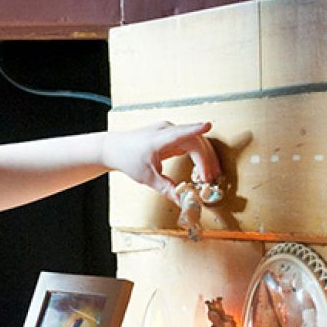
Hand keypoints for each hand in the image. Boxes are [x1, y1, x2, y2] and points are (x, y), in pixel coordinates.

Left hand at [103, 121, 221, 205]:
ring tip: (210, 176)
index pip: (180, 132)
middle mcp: (167, 130)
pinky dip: (198, 156)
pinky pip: (190, 143)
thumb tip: (182, 201)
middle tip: (211, 178)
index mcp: (159, 138)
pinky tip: (201, 170)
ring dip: (205, 157)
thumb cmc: (128, 158)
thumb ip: (166, 188)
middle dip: (206, 158)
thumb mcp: (147, 177)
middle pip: (194, 140)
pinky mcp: (172, 136)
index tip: (207, 125)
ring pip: (195, 141)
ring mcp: (170, 131)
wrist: (114, 148)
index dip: (195, 129)